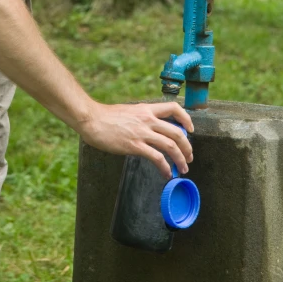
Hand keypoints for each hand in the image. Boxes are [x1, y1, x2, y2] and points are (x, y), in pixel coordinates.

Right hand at [78, 100, 194, 179]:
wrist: (92, 120)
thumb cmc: (107, 117)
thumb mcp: (129, 111)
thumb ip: (142, 118)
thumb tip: (149, 127)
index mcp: (147, 109)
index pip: (174, 108)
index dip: (186, 118)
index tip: (190, 129)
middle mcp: (148, 119)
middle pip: (177, 132)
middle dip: (187, 147)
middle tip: (189, 156)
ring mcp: (142, 133)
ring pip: (171, 145)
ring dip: (181, 159)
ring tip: (183, 169)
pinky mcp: (135, 145)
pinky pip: (157, 157)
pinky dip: (166, 167)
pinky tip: (167, 173)